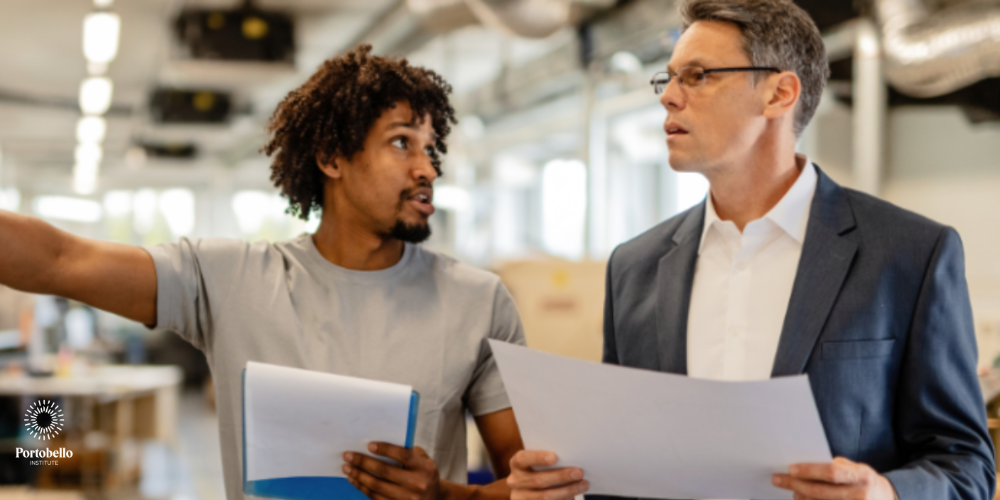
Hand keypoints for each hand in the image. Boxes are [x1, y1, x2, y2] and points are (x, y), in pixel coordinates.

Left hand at [343, 442, 440, 499]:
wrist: (435, 499)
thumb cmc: (424, 474)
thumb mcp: (423, 460)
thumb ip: (407, 452)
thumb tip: (379, 445)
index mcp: (424, 468)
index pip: (403, 455)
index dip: (385, 449)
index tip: (369, 445)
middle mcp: (417, 484)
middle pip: (384, 471)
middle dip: (363, 462)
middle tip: (348, 455)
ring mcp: (407, 499)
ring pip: (377, 486)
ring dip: (359, 476)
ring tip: (347, 468)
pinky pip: (376, 497)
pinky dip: (363, 488)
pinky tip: (355, 480)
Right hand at [507, 450, 588, 499]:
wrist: (530, 491)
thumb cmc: (539, 470)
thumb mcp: (538, 463)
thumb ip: (550, 461)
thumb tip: (571, 459)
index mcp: (516, 464)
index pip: (523, 459)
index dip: (538, 458)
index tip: (555, 457)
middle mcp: (515, 481)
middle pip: (537, 480)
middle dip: (561, 476)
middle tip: (579, 472)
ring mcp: (520, 497)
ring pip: (544, 497)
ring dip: (567, 491)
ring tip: (583, 485)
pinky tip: (573, 496)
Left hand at [771, 457, 897, 499]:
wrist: (887, 499)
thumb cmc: (865, 480)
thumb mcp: (857, 468)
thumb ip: (837, 467)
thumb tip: (807, 465)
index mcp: (862, 476)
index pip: (832, 473)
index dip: (810, 471)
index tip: (791, 468)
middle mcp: (860, 495)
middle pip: (820, 492)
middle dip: (795, 485)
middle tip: (777, 479)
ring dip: (801, 497)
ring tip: (791, 490)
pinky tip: (801, 499)